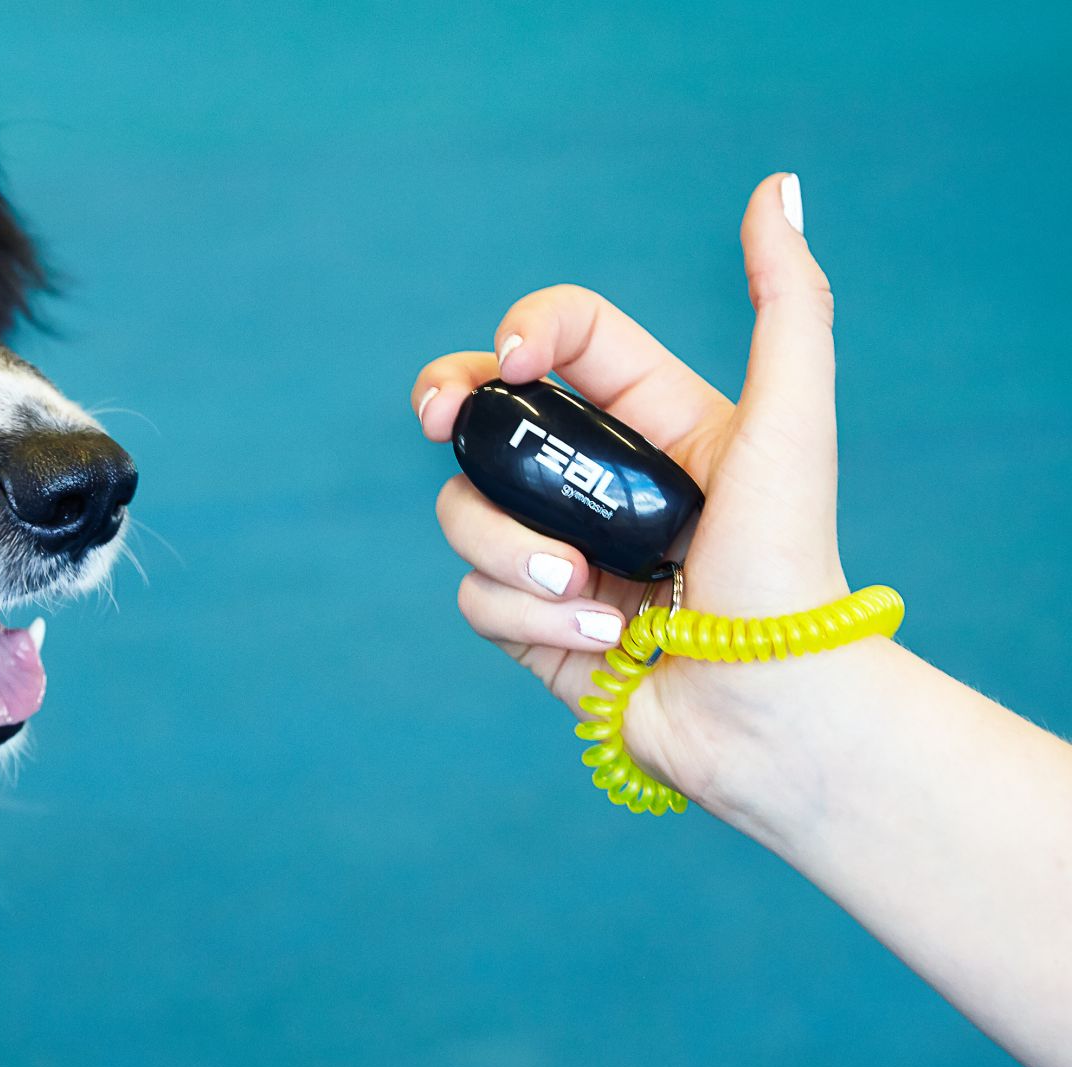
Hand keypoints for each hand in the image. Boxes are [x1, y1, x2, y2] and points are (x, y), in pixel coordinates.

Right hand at [410, 174, 864, 816]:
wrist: (775, 717)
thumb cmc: (791, 569)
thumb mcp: (791, 424)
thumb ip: (789, 303)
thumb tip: (777, 187)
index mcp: (653, 420)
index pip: (564, 340)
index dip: (522, 332)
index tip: (512, 360)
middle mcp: (598, 481)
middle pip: (483, 414)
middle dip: (447, 404)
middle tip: (438, 417)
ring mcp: (559, 551)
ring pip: (466, 510)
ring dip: (513, 549)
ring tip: (588, 592)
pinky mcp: (533, 623)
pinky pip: (477, 596)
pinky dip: (530, 618)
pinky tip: (602, 642)